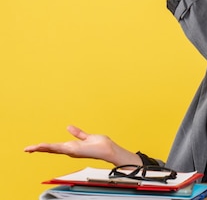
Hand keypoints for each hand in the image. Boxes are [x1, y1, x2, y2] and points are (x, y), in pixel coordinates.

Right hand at [24, 125, 140, 165]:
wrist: (108, 149)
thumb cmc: (100, 145)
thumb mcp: (87, 137)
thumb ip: (78, 133)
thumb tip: (68, 127)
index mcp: (71, 147)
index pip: (55, 147)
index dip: (44, 147)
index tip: (34, 146)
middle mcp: (70, 150)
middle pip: (51, 149)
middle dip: (38, 149)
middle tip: (26, 149)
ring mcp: (71, 151)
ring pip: (53, 149)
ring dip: (42, 148)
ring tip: (30, 148)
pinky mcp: (75, 151)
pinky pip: (61, 148)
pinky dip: (51, 147)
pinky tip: (43, 147)